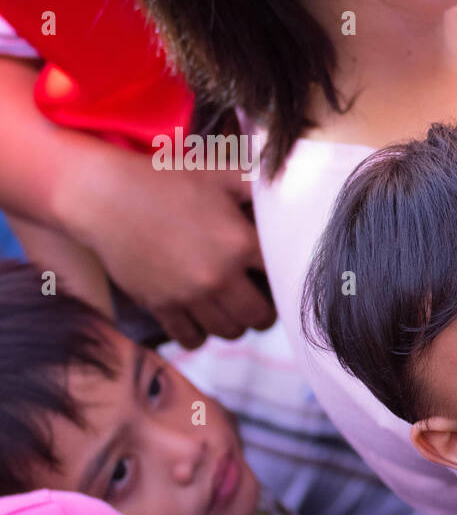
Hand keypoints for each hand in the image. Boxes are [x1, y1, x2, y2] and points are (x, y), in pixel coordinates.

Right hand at [65, 154, 274, 347]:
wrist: (104, 196)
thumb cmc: (166, 180)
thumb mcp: (221, 175)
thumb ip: (260, 186)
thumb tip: (294, 191)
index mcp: (240, 243)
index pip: (283, 277)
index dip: (286, 278)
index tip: (281, 276)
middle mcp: (218, 275)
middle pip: (260, 317)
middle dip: (264, 311)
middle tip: (259, 299)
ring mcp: (188, 295)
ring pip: (230, 332)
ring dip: (235, 324)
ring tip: (231, 308)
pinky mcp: (161, 306)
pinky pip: (192, 339)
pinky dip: (201, 334)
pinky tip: (201, 318)